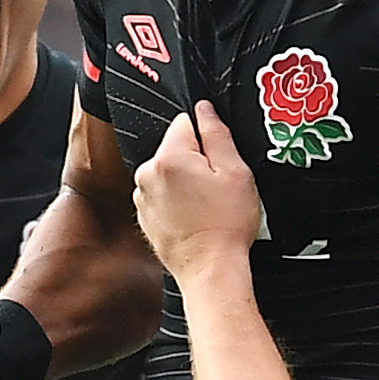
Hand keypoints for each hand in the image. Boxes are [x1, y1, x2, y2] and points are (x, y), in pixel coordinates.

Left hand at [132, 103, 265, 278]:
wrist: (210, 270)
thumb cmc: (225, 226)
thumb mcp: (235, 172)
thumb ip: (217, 133)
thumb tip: (204, 109)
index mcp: (170, 156)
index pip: (186, 122)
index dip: (208, 140)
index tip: (219, 163)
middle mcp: (148, 173)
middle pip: (175, 148)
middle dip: (196, 161)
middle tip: (216, 188)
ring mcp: (143, 196)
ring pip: (168, 172)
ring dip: (185, 183)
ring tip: (206, 206)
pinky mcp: (145, 216)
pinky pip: (162, 196)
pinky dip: (177, 202)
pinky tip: (195, 218)